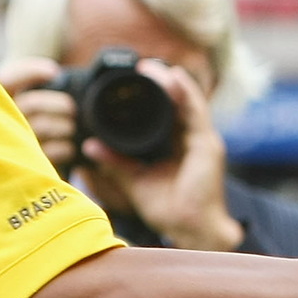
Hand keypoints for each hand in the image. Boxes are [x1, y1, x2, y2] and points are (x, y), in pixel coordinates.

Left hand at [0, 56, 241, 251]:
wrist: (191, 230)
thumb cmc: (169, 210)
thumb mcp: (134, 181)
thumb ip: (115, 163)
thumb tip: (90, 146)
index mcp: (176, 145)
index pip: (166, 112)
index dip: (152, 94)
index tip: (133, 79)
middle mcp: (191, 138)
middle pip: (177, 102)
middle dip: (161, 82)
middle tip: (140, 67)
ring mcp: (202, 140)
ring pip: (187, 101)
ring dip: (170, 82)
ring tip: (151, 68)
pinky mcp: (207, 145)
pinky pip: (196, 112)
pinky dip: (186, 92)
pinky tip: (174, 78)